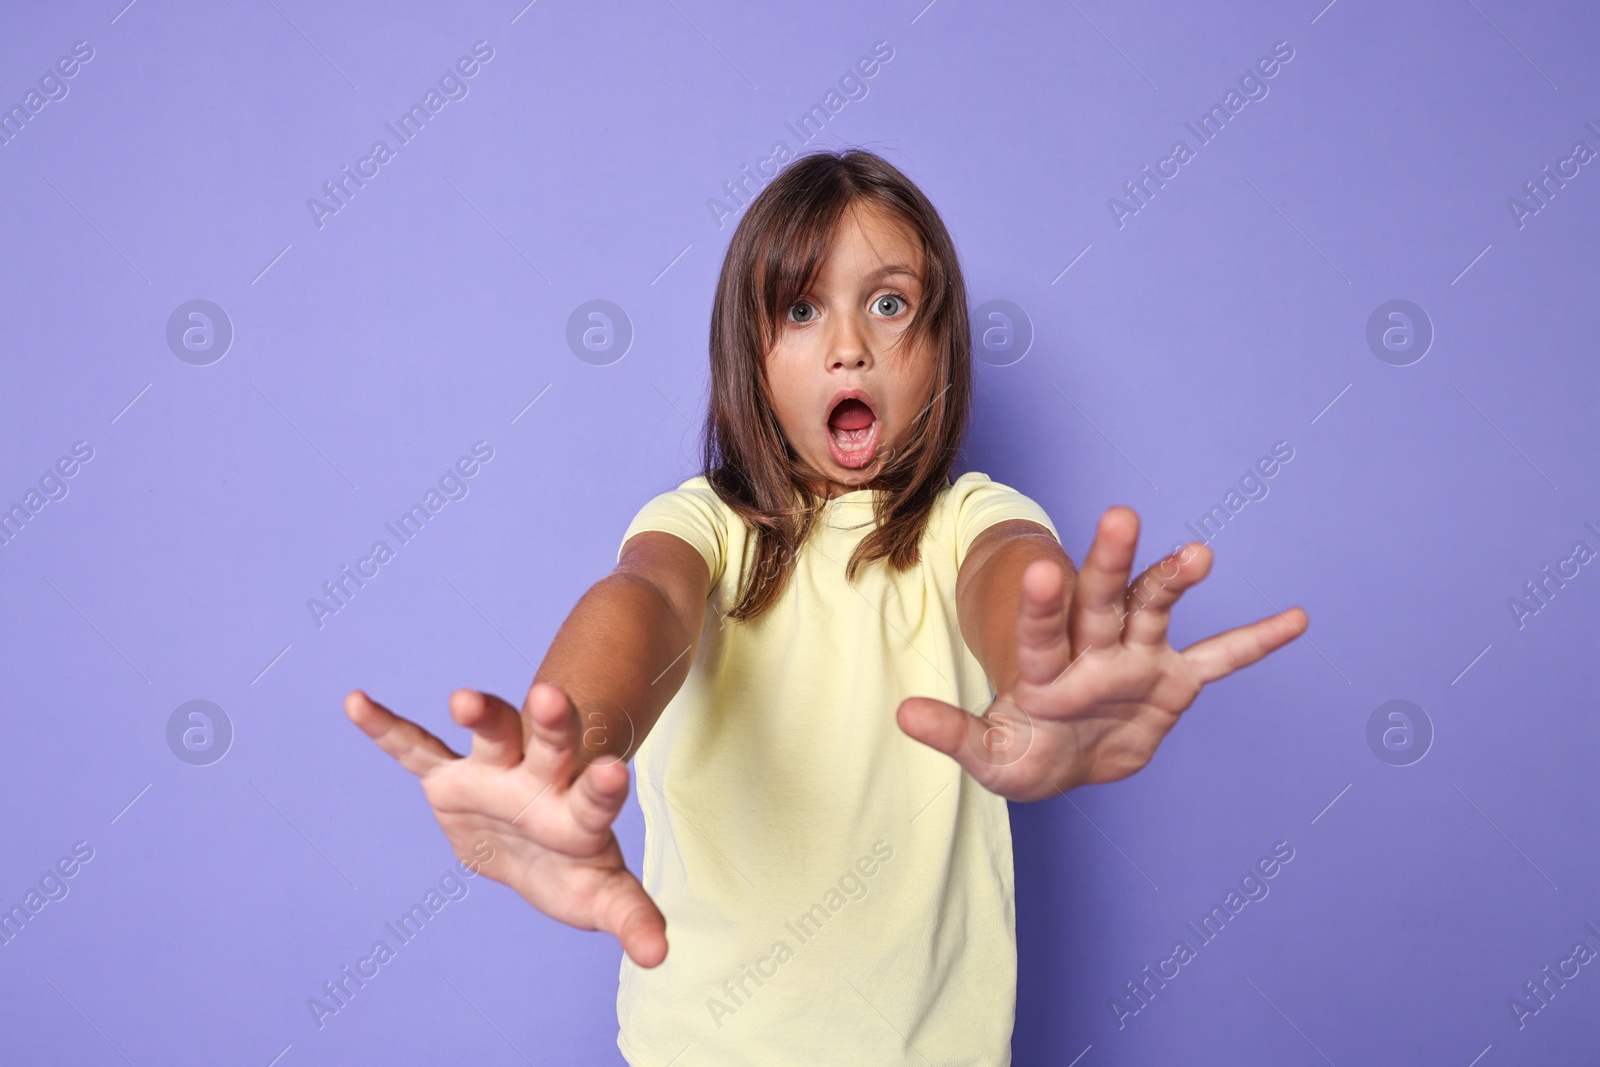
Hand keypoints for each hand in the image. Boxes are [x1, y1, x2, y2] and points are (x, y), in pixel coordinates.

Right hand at [344, 681, 666, 965]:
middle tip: (551, 696)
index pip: (594, 798)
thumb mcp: (601, 895)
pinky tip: (357, 703)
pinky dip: (387, 730)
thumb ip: (629, 915)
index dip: (602, 787)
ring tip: (465, 699)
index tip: (613, 773)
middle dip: (552, 722)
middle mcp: (540, 780)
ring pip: (492, 733)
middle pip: (551, 744)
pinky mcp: (449, 779)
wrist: (538, 842)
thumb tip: (658, 955)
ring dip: (482, 714)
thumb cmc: (575, 865)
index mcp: (578, 811)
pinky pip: (415, 750)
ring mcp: (494, 773)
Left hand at [897, 507, 1308, 800]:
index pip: (1041, 630)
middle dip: (1109, 562)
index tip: (1041, 568)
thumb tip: (904, 716)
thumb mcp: (989, 755)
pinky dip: (1255, 642)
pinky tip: (1295, 619)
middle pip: (1100, 599)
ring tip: (1198, 553)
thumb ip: (955, 734)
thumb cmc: (1024, 751)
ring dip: (1174, 581)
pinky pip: (1220, 659)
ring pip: (1155, 609)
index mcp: (1046, 667)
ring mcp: (1136, 659)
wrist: (1067, 761)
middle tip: (1120, 516)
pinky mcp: (1174, 680)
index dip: (1040, 604)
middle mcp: (1093, 649)